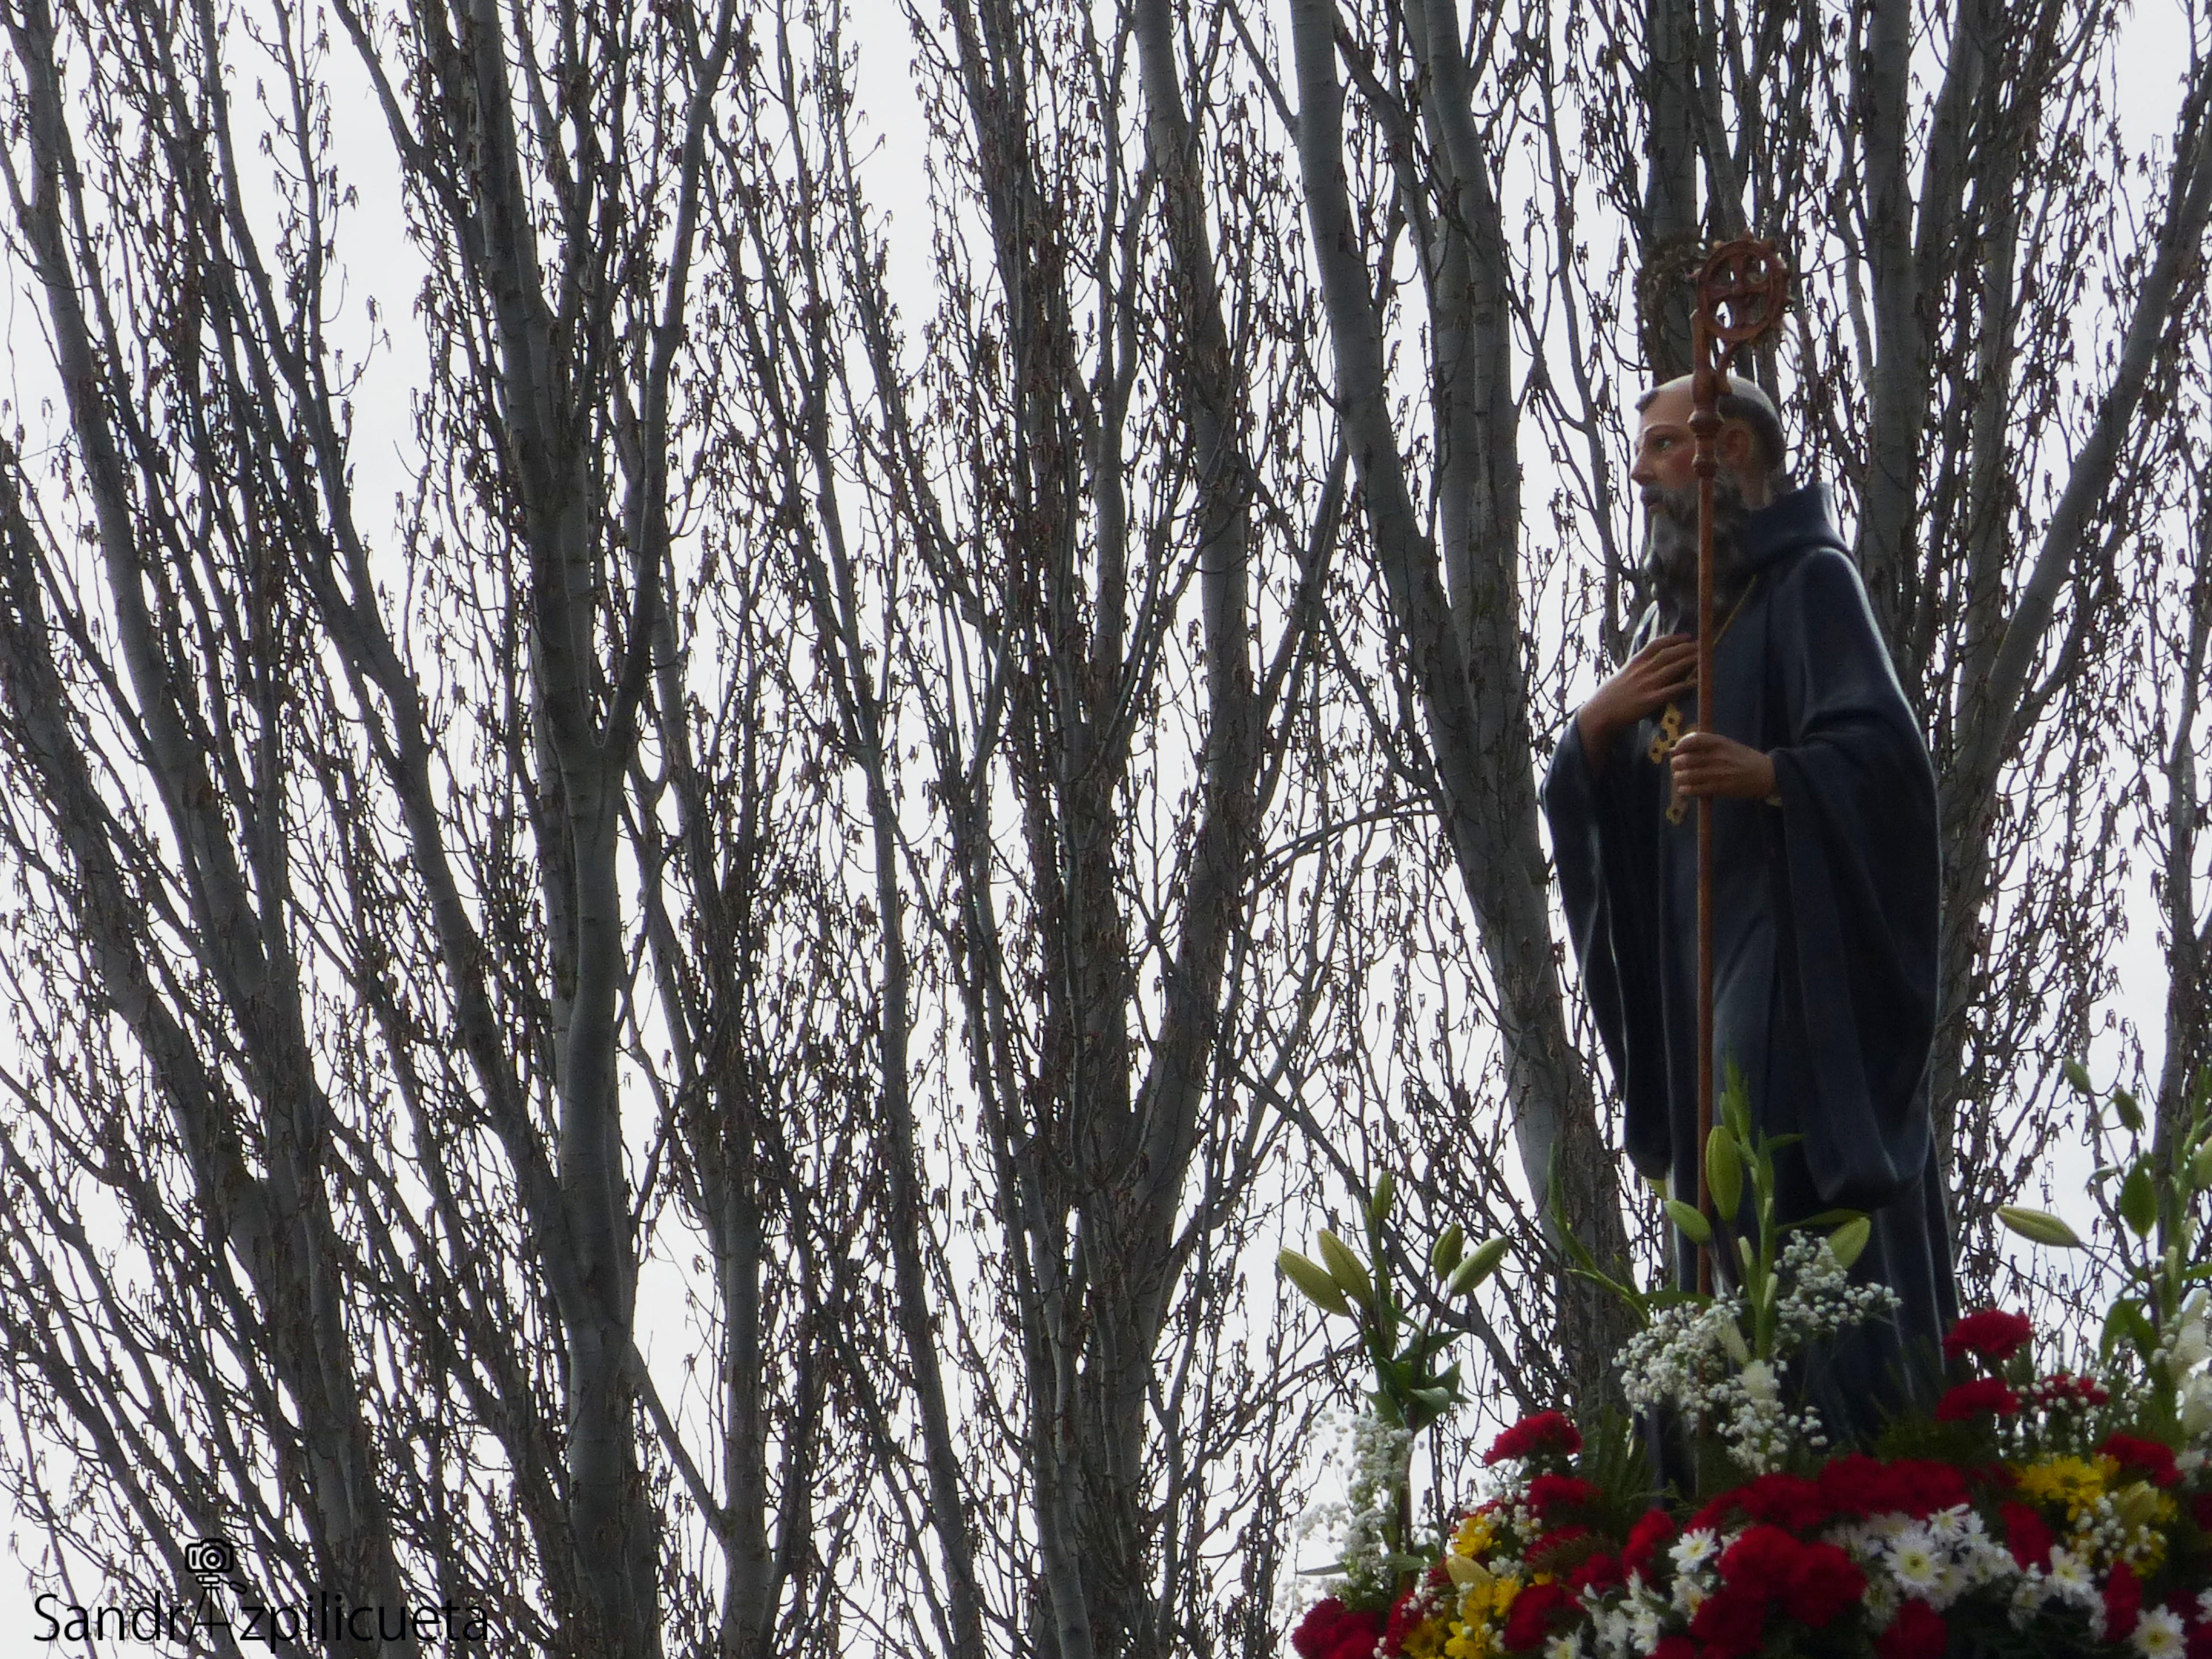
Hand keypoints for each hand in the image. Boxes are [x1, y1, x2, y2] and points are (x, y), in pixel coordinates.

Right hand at [1577, 632, 1697, 763]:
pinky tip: (1697, 682)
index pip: (1656, 645)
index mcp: (1634, 663)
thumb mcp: (1620, 676)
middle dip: (1687, 649)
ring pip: (1673, 668)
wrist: (1598, 714)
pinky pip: (1672, 690)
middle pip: (1669, 654)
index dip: (1673, 639)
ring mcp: (1646, 685)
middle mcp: (1641, 671)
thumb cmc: (1608, 697)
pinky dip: (1686, 685)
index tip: (1686, 636)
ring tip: (1704, 658)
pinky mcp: (1650, 700)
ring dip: (1690, 662)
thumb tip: (1647, 666)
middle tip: (1702, 646)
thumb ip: (1634, 670)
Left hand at [1669, 731, 1776, 799]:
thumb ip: (1705, 746)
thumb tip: (1676, 749)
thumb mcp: (1727, 746)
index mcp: (1720, 742)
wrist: (1766, 774)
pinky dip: (1687, 790)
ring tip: (1680, 779)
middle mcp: (1718, 756)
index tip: (1676, 750)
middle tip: (1676, 767)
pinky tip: (1684, 790)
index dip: (1680, 745)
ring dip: (1679, 778)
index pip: (1693, 740)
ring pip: (1689, 775)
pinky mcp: (1721, 787)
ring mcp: (1719, 772)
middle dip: (1676, 764)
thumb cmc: (1744, 759)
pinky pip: (1697, 789)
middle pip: (1687, 759)